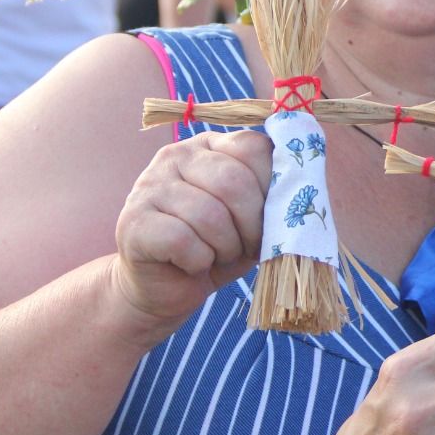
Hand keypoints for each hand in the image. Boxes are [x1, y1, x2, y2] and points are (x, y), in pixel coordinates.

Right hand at [110, 130, 268, 337]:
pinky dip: (199, 261)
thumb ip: (273, 194)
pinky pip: (183, 240)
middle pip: (233, 182)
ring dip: (225, 247)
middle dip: (251, 225)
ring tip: (217, 255)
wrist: (164, 288)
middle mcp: (176, 155)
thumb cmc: (217, 248)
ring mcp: (149, 185)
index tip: (270, 217)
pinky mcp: (133, 220)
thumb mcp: (253, 218)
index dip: (272, 187)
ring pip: (209, 215)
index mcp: (211, 145)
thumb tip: (302, 186)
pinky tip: (191, 264)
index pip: (254, 147)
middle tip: (246, 246)